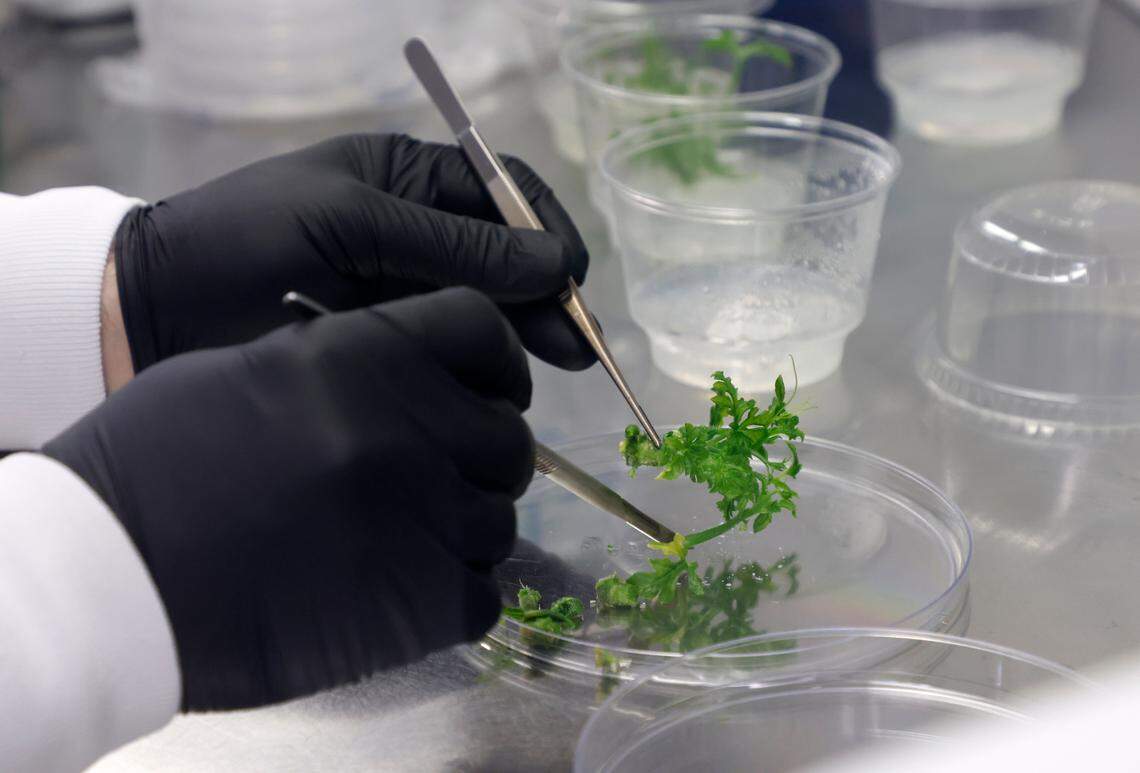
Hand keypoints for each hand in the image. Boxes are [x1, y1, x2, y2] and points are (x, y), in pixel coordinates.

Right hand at [45, 288, 531, 709]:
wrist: (110, 574)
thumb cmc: (160, 460)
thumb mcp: (251, 371)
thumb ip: (348, 365)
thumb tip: (408, 381)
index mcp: (368, 353)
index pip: (483, 329)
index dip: (496, 361)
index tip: (488, 388)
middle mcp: (411, 426)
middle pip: (509, 436)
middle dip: (482, 458)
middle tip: (437, 478)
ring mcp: (424, 517)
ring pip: (499, 520)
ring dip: (462, 531)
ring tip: (402, 543)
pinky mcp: (423, 605)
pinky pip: (483, 595)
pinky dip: (453, 596)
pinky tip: (400, 593)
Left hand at [112, 133, 592, 374]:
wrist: (155, 304)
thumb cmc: (247, 239)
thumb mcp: (350, 223)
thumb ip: (451, 246)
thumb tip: (551, 265)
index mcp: (406, 177)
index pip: (502, 192)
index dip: (545, 231)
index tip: (572, 281)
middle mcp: (414, 228)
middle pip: (505, 255)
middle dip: (545, 295)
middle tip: (577, 350)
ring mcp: (402, 286)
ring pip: (486, 305)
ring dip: (524, 331)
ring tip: (556, 368)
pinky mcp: (388, 338)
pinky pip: (450, 343)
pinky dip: (481, 360)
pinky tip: (499, 385)